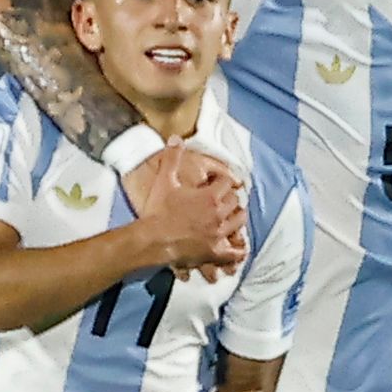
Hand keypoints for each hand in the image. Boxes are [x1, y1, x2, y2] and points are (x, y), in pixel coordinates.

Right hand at [126, 147, 244, 277]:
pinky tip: (238, 248)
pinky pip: (235, 252)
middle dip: (230, 198)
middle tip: (223, 199)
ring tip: (231, 216)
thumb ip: (172, 158)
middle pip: (236, 201)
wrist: (152, 240)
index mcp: (210, 196)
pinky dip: (239, 250)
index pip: (226, 182)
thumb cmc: (158, 211)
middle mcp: (219, 214)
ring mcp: (218, 234)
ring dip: (237, 217)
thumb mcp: (164, 181)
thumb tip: (175, 138)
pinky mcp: (215, 252)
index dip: (221, 180)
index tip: (214, 182)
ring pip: (239, 222)